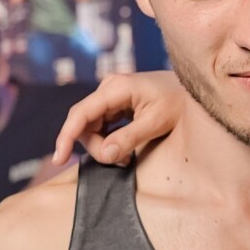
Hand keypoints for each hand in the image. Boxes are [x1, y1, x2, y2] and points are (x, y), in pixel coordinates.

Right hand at [53, 71, 182, 165]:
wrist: (190, 89)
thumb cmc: (178, 103)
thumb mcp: (156, 122)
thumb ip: (129, 138)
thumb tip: (104, 155)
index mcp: (116, 87)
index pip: (80, 114)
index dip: (66, 137)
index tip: (59, 160)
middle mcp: (108, 87)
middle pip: (83, 123)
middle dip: (95, 147)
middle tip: (121, 162)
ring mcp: (110, 94)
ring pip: (90, 126)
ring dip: (102, 145)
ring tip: (125, 157)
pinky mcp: (114, 103)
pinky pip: (99, 124)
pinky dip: (107, 140)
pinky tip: (123, 149)